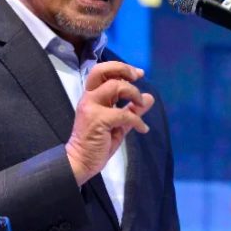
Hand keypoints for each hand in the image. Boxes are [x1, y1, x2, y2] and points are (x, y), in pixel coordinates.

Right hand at [65, 61, 154, 185]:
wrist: (81, 162)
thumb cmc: (97, 144)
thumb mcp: (118, 125)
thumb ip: (132, 110)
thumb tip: (149, 98)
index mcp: (92, 96)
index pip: (102, 71)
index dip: (121, 68)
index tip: (138, 74)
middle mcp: (89, 98)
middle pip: (102, 70)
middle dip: (123, 69)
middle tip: (137, 77)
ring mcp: (91, 107)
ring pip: (115, 86)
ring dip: (133, 93)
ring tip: (141, 105)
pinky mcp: (97, 120)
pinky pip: (123, 114)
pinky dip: (137, 120)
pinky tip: (143, 129)